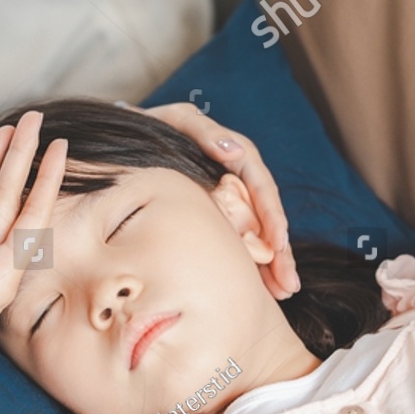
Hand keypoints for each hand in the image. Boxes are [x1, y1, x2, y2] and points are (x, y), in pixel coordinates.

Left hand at [126, 100, 299, 298]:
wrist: (126, 144)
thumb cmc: (152, 129)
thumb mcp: (177, 122)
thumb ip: (203, 132)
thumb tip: (233, 151)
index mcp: (235, 155)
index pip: (262, 187)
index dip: (272, 216)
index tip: (278, 244)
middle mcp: (239, 180)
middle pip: (267, 217)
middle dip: (281, 252)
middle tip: (288, 284)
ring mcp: (230, 201)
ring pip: (257, 234)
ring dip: (273, 264)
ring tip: (284, 291)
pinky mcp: (217, 217)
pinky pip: (238, 241)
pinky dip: (251, 263)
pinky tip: (262, 287)